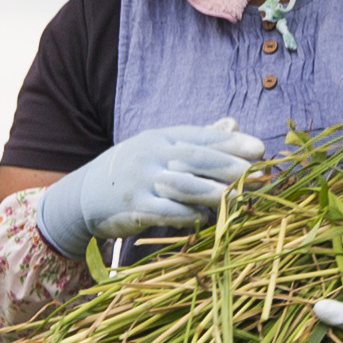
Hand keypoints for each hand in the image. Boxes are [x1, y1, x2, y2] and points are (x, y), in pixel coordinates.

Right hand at [32, 119, 265, 258]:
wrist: (82, 194)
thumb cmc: (133, 170)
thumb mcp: (160, 148)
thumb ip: (198, 139)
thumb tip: (234, 123)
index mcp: (163, 137)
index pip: (201, 137)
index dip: (231, 142)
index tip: (260, 148)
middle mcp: (152, 154)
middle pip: (195, 158)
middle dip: (228, 165)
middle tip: (257, 172)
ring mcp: (141, 180)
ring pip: (181, 184)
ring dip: (211, 191)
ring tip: (238, 197)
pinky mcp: (132, 206)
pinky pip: (162, 210)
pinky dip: (184, 215)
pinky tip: (203, 219)